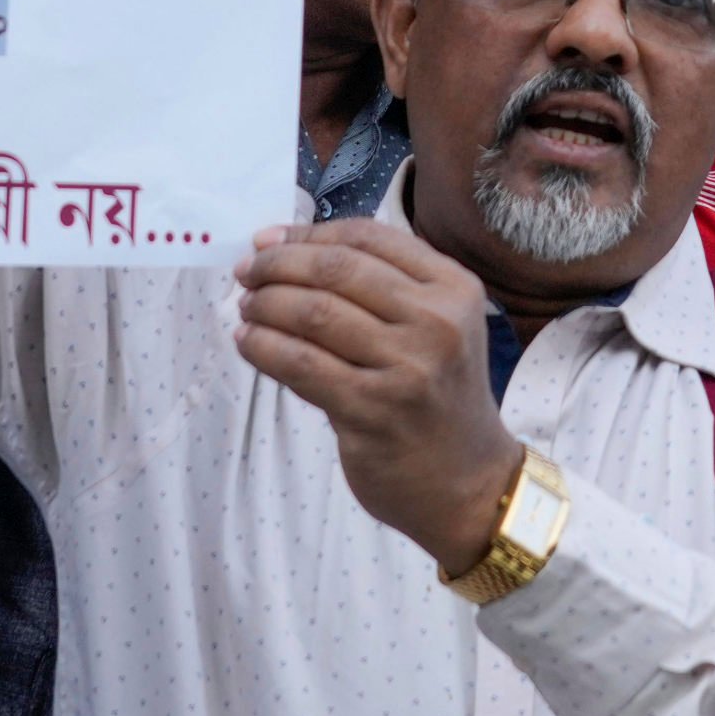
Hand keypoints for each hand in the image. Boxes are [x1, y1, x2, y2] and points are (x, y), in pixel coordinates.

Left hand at [231, 214, 529, 573]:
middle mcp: (436, 322)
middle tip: (247, 272)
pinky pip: (301, 364)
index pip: (368, 237)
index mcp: (453, 288)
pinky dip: (263, 346)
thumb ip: (383, 286)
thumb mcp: (437, 327)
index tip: (268, 239)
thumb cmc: (438, 396)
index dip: (308, 233)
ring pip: (314, 313)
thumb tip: (287, 247)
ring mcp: (407, 368)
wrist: (468, 482)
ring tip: (247, 308)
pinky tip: (247, 342)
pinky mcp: (372, 411)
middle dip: (278, 264)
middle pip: (336, 270)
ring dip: (266, 304)